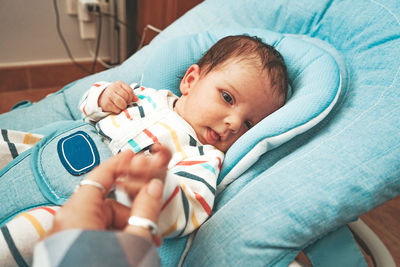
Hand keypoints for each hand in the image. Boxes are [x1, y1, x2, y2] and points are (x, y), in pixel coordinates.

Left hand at [46, 144, 171, 245]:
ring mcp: (68, 237)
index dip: (120, 163)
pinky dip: (114, 237)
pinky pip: (95, 234)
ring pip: (102, 220)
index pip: (100, 176)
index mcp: (78, 213)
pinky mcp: (70, 250)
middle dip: (132, 211)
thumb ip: (146, 210)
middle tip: (151, 227)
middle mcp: (68, 221)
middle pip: (106, 202)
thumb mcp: (134, 241)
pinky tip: (130, 250)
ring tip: (144, 246)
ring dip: (126, 228)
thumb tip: (154, 187)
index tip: (134, 154)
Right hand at [98, 81, 137, 113]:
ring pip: (122, 103)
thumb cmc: (114, 94)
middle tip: (124, 103)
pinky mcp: (106, 104)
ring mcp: (109, 95)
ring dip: (123, 107)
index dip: (131, 97)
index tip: (128, 99)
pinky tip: (115, 108)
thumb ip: (130, 94)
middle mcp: (113, 88)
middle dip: (127, 102)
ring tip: (121, 106)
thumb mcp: (122, 91)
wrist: (101, 97)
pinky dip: (118, 110)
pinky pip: (117, 109)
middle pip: (126, 96)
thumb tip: (136, 99)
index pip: (130, 90)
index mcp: (119, 83)